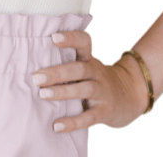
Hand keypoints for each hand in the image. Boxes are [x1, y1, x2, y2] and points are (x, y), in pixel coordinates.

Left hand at [32, 31, 148, 133]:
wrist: (129, 96)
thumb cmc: (96, 79)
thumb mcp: (87, 66)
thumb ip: (67, 64)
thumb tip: (33, 67)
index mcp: (89, 59)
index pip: (84, 41)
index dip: (70, 38)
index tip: (53, 37)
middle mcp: (97, 72)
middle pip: (79, 68)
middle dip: (57, 72)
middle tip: (37, 77)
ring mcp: (103, 91)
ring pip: (84, 89)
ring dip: (63, 92)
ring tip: (43, 95)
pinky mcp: (105, 111)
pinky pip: (89, 117)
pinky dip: (72, 122)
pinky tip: (56, 125)